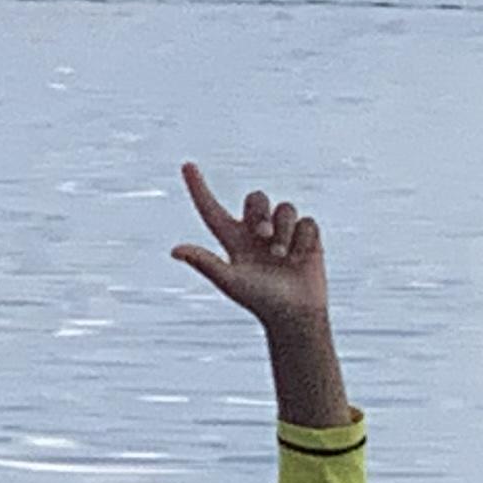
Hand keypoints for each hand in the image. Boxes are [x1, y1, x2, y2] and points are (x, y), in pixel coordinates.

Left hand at [172, 161, 329, 330]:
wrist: (295, 316)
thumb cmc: (259, 301)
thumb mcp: (230, 281)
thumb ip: (205, 262)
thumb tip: (175, 250)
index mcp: (233, 240)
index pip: (212, 210)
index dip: (198, 188)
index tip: (186, 165)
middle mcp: (256, 232)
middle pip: (256, 198)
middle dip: (260, 212)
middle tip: (262, 234)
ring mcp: (282, 232)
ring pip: (284, 208)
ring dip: (283, 230)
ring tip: (281, 255)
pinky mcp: (307, 236)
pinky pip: (306, 221)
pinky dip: (302, 239)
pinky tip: (300, 258)